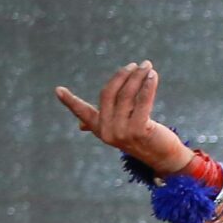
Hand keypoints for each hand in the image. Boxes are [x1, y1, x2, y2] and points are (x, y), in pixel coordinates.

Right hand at [56, 61, 191, 176]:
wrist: (164, 158)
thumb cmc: (144, 139)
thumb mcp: (121, 130)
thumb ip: (104, 122)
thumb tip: (81, 124)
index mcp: (100, 129)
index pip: (83, 112)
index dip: (71, 101)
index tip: (58, 90)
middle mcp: (108, 131)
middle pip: (110, 94)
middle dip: (122, 76)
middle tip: (135, 64)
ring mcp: (123, 132)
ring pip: (127, 95)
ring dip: (138, 77)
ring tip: (147, 66)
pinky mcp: (140, 130)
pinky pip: (143, 101)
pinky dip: (148, 86)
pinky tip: (153, 76)